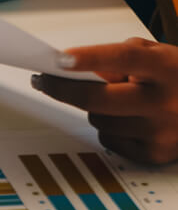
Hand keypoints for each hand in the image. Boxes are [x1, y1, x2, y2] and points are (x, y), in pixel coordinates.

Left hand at [32, 37, 177, 164]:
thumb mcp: (158, 55)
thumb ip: (122, 55)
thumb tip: (80, 70)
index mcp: (168, 68)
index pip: (125, 59)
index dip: (90, 57)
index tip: (61, 58)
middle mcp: (167, 102)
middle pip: (98, 98)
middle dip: (63, 88)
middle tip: (44, 80)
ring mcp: (162, 131)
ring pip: (98, 119)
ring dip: (94, 108)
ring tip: (113, 99)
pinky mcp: (156, 154)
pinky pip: (108, 139)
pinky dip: (109, 127)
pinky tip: (126, 119)